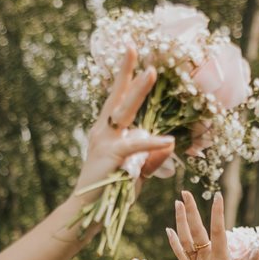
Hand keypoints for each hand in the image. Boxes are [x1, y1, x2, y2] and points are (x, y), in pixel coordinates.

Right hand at [74, 51, 175, 201]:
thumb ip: (152, 158)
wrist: (87, 213)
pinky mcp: (111, 157)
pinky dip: (153, 144)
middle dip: (126, 71)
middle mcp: (103, 131)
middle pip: (117, 96)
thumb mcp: (136, 173)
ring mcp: (104, 142)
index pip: (118, 99)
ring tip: (151, 72)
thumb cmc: (111, 193)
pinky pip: (135, 147)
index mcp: (108, 132)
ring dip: (138, 91)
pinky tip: (169, 140)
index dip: (125, 76)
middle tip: (132, 46)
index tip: (131, 51)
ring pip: (124, 111)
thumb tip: (170, 143)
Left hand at [168, 192, 258, 259]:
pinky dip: (175, 241)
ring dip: (182, 220)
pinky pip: (181, 254)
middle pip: (198, 230)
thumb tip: (256, 249)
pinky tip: (170, 230)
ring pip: (187, 238)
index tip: (217, 196)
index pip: (219, 232)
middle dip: (192, 210)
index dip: (218, 214)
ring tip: (178, 203)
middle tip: (185, 191)